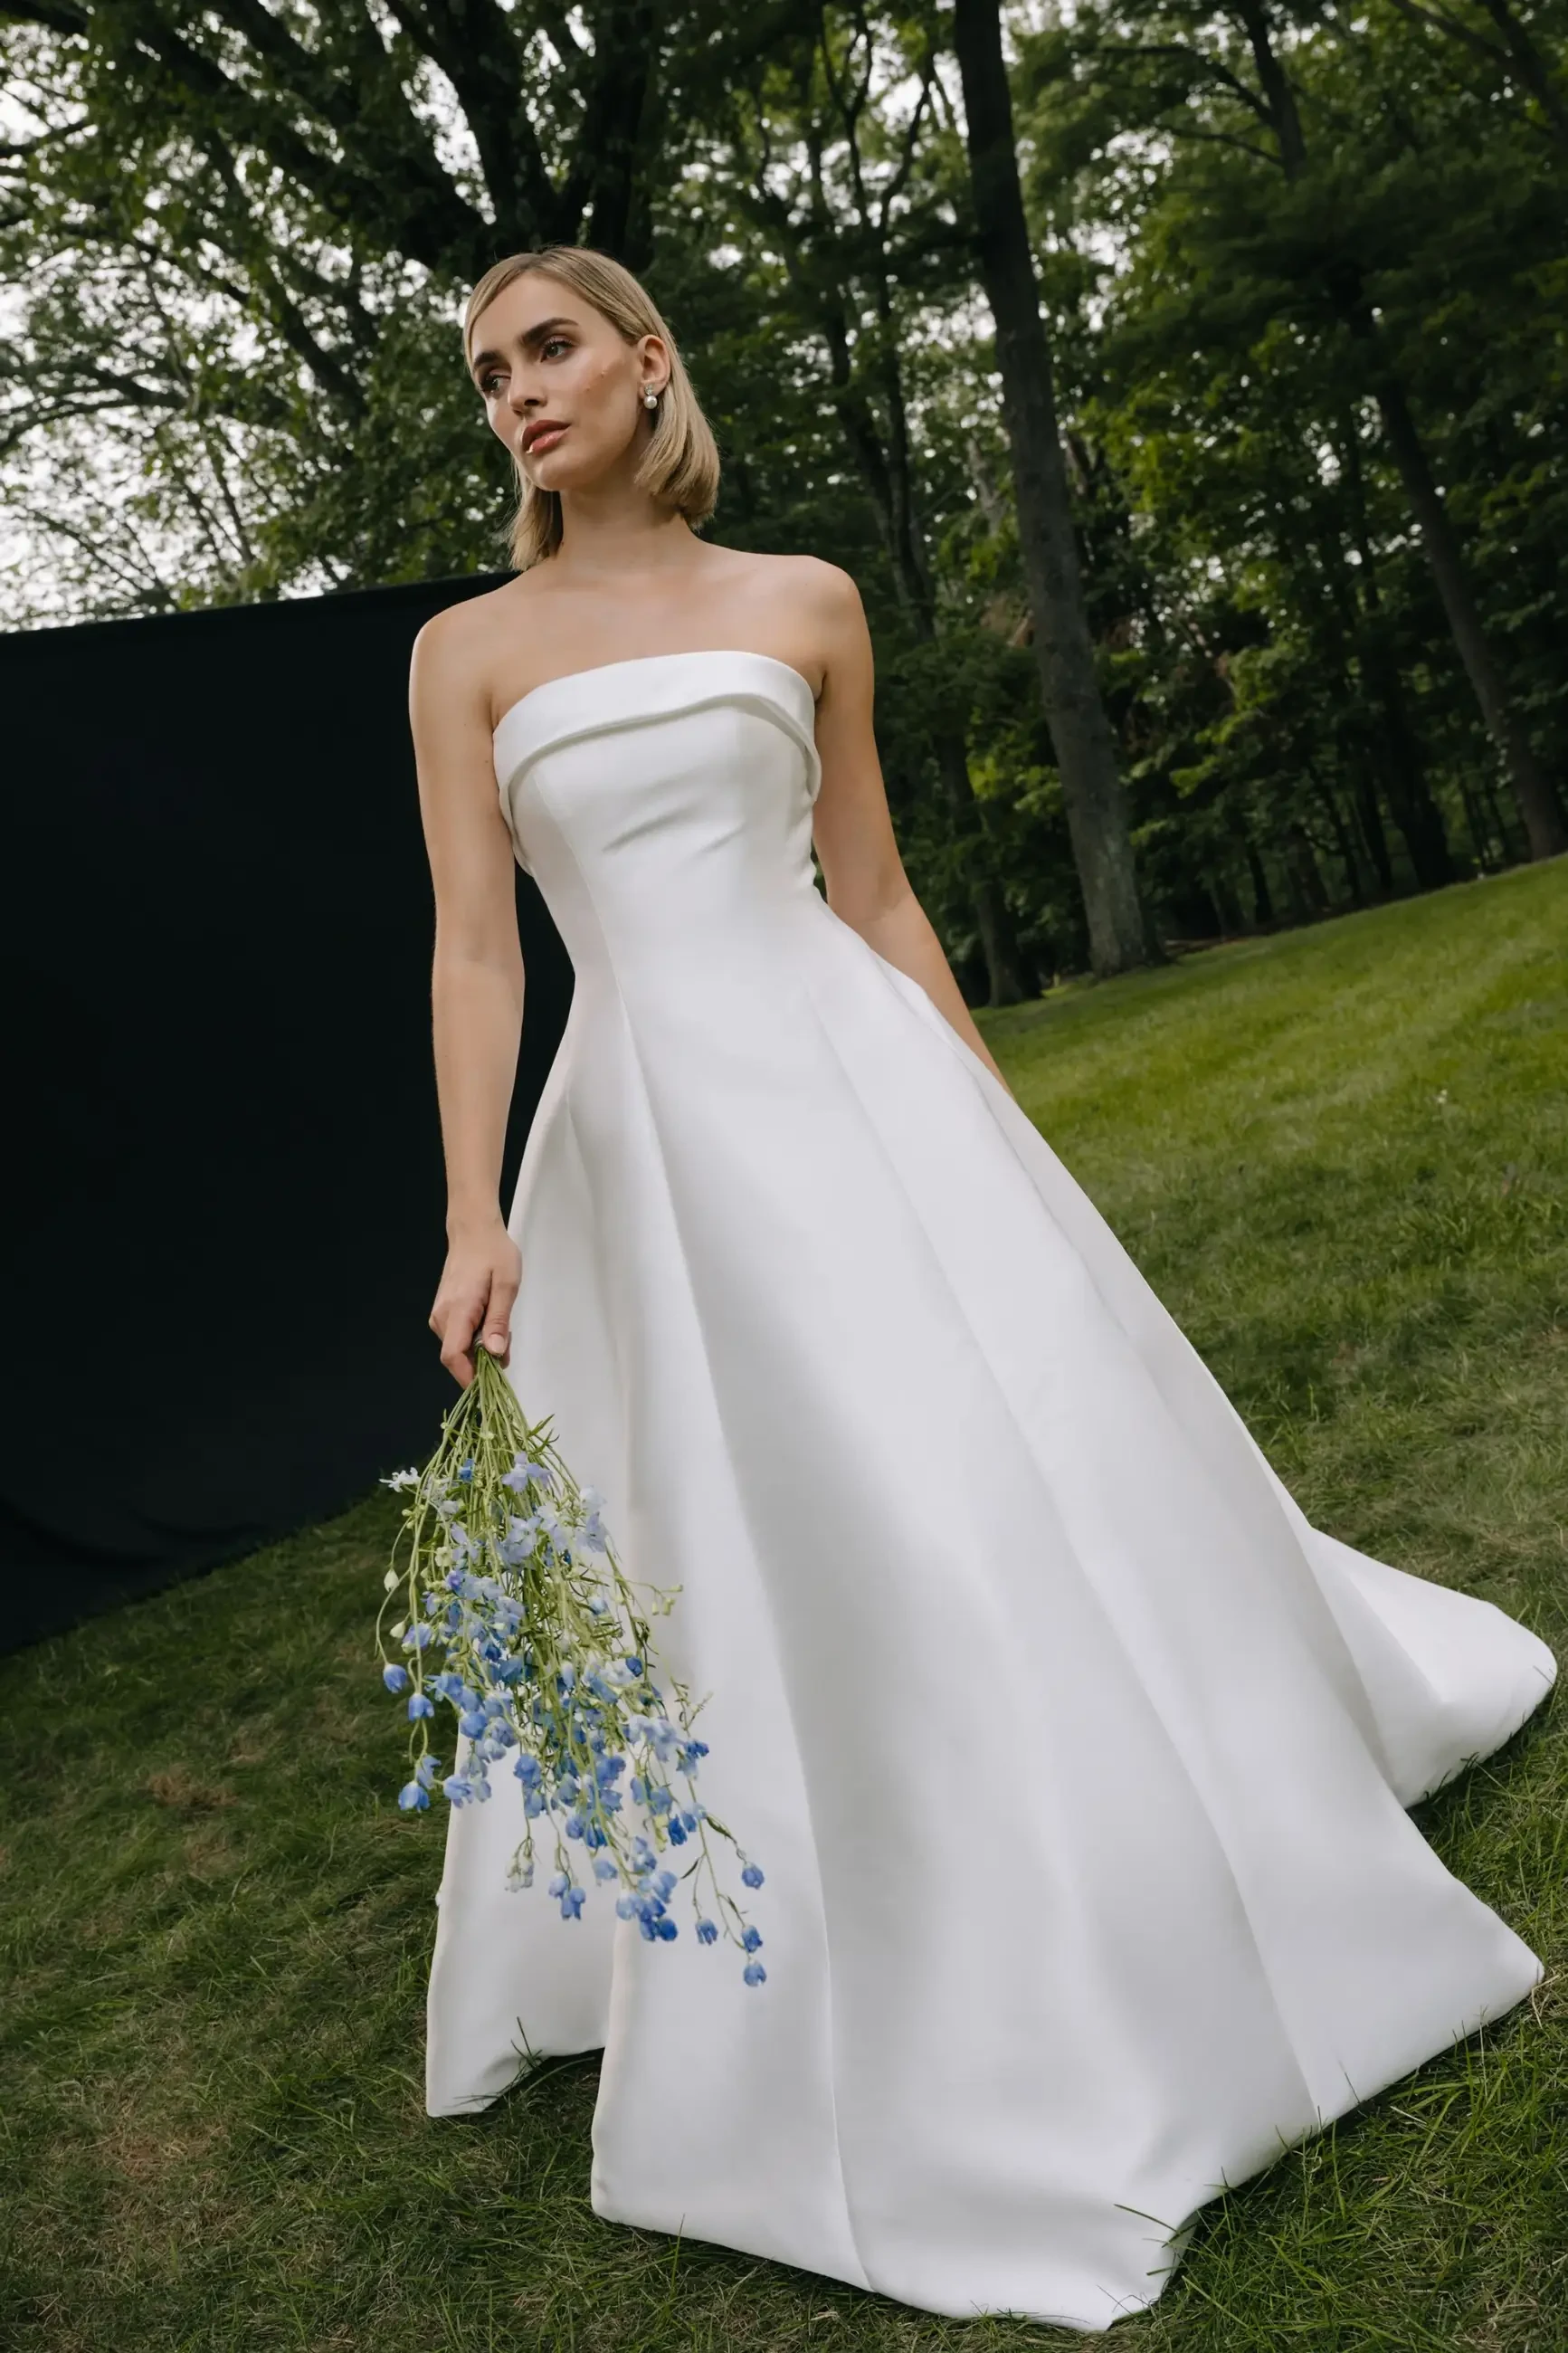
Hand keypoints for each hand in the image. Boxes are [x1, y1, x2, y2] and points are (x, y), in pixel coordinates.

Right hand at [429, 1222, 521, 1388]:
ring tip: (502, 1327)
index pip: (453, 1357)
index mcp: (457, 1310)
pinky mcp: (443, 1312)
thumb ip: (499, 1320)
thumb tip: (495, 1353)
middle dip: (483, 1361)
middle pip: (457, 1356)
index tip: (490, 1385)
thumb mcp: (506, 1285)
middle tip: (507, 1344)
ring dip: (481, 1348)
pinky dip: (476, 1338)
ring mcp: (440, 1314)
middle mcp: (442, 1316)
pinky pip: (458, 1336)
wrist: (473, 1231)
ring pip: (459, 1347)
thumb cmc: (493, 1253)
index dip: (469, 1377)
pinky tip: (490, 1322)